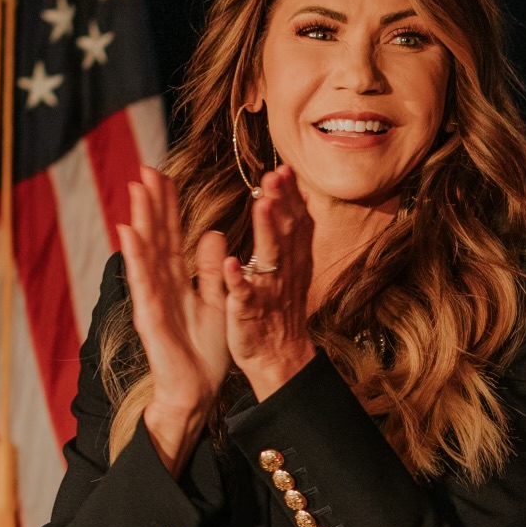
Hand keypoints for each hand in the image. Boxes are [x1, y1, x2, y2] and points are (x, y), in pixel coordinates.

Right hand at [111, 171, 230, 469]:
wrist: (196, 390)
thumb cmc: (203, 350)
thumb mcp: (216, 300)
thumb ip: (211, 268)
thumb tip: (212, 233)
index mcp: (178, 279)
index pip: (171, 235)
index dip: (167, 206)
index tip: (162, 175)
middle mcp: (162, 284)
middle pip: (156, 237)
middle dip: (151, 204)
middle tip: (145, 169)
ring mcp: (152, 299)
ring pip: (146, 253)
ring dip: (141, 221)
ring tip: (136, 191)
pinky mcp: (150, 317)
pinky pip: (142, 282)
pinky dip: (135, 257)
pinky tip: (128, 233)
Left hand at [221, 165, 316, 398]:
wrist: (281, 358)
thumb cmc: (280, 310)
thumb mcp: (289, 268)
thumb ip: (288, 234)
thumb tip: (290, 195)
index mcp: (291, 260)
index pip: (296, 222)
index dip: (291, 196)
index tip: (284, 169)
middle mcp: (284, 272)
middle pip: (287, 233)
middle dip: (281, 203)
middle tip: (274, 176)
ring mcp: (268, 292)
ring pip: (269, 258)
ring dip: (266, 231)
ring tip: (263, 206)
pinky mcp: (250, 313)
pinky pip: (244, 295)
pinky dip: (238, 280)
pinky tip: (230, 264)